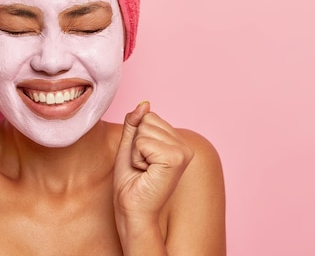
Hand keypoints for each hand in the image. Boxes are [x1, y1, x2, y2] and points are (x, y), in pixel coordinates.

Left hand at [113, 101, 193, 219]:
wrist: (132, 210)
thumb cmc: (130, 182)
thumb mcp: (129, 146)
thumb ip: (136, 123)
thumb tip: (144, 102)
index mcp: (177, 142)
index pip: (149, 116)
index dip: (137, 138)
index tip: (142, 159)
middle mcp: (185, 145)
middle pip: (147, 119)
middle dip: (136, 143)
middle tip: (142, 167)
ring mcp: (183, 151)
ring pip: (144, 130)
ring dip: (136, 151)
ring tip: (144, 170)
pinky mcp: (175, 159)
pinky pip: (142, 142)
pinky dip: (137, 157)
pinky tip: (146, 173)